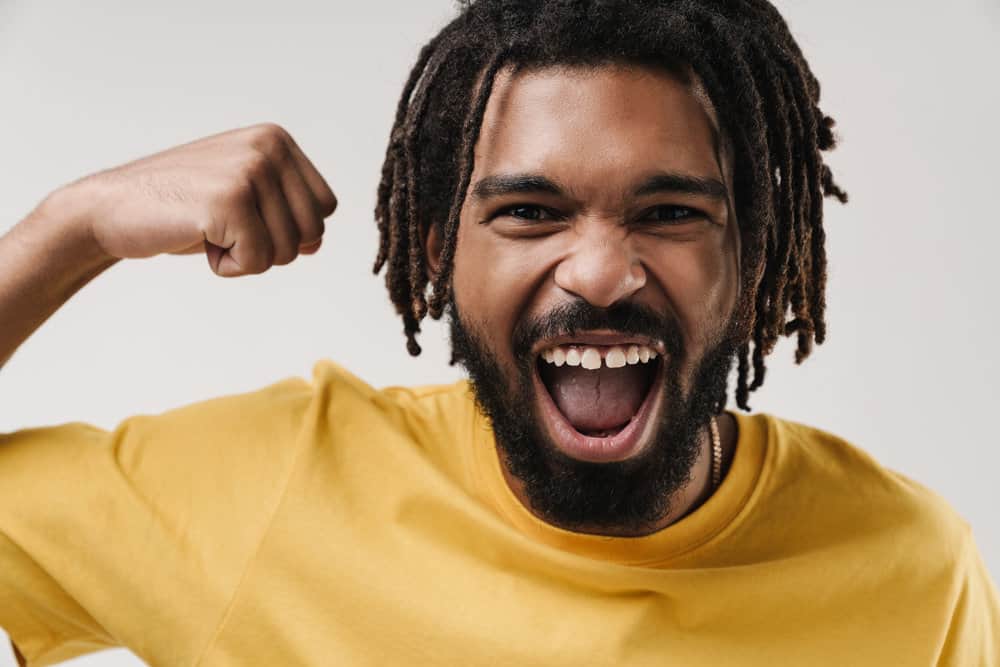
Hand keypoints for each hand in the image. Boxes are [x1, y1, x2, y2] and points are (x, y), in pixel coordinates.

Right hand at [57, 123, 337, 276]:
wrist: (110, 208)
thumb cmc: (180, 208)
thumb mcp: (244, 201)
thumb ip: (286, 214)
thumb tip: (316, 244)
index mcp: (277, 139)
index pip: (325, 207)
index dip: (288, 228)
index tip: (242, 216)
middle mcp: (269, 147)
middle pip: (313, 232)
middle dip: (271, 246)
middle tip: (223, 226)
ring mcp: (250, 171)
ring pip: (288, 252)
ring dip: (246, 257)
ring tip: (207, 228)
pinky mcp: (230, 201)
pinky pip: (257, 262)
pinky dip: (227, 267)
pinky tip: (197, 238)